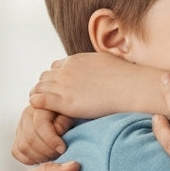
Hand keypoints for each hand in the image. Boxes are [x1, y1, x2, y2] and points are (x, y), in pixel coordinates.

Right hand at [12, 103, 73, 163]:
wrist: (64, 116)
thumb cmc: (70, 114)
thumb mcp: (71, 114)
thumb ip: (64, 120)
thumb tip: (56, 130)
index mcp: (40, 106)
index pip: (40, 125)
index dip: (51, 140)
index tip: (62, 148)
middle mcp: (27, 115)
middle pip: (30, 139)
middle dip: (46, 151)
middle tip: (59, 154)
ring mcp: (20, 126)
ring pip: (22, 147)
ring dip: (39, 156)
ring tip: (53, 156)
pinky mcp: (18, 137)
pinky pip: (17, 152)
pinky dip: (29, 159)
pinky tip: (42, 159)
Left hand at [29, 52, 167, 119]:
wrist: (131, 88)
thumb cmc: (126, 78)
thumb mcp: (106, 62)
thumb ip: (95, 64)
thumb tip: (99, 66)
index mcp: (76, 60)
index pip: (55, 67)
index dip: (55, 78)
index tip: (59, 89)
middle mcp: (67, 71)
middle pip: (44, 78)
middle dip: (45, 88)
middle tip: (48, 100)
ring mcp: (64, 86)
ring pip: (38, 88)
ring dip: (38, 96)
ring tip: (42, 108)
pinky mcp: (66, 102)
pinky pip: (40, 100)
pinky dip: (37, 103)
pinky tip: (40, 110)